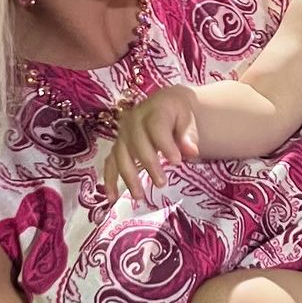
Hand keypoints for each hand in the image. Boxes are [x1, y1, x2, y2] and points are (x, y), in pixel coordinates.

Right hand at [104, 86, 198, 200]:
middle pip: (137, 142)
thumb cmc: (179, 115)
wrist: (165, 105)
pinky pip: (110, 163)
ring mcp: (123, 135)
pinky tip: (112, 197)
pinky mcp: (117, 147)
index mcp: (154, 110)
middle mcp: (134, 121)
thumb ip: (188, 135)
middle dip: (148, 164)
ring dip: (128, 176)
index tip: (177, 162)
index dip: (165, 144)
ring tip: (139, 196)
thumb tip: (191, 151)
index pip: (156, 126)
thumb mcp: (187, 119)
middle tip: (162, 183)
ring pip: (121, 155)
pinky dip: (109, 180)